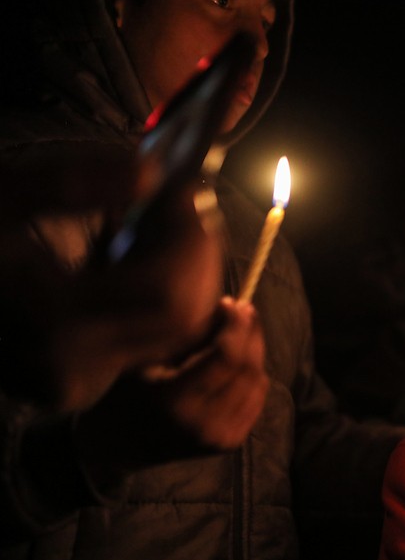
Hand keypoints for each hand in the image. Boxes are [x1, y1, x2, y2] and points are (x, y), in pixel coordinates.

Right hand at [0, 146, 222, 410]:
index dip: (189, 239)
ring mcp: (82, 384)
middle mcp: (75, 373)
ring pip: (179, 333)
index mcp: (54, 331)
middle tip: (184, 201)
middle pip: (184, 318)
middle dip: (195, 254)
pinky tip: (143, 252)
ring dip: (186, 273)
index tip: (184, 189)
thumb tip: (150, 175)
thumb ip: (65, 183)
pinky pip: (156, 341)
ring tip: (162, 222)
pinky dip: (165, 295)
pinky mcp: (86, 380)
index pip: (167, 294)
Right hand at [76, 297, 268, 470]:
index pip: (226, 356)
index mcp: (175, 400)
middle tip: (243, 311)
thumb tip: (227, 308)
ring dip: (255, 353)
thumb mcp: (143, 362)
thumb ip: (186, 339)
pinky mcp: (229, 444)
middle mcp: (202, 423)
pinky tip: (242, 361)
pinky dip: (254, 376)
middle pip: (246, 368)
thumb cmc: (123, 394)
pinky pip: (256, 401)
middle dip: (250, 334)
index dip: (235, 326)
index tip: (230, 303)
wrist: (117, 448)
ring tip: (243, 332)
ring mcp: (219, 437)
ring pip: (257, 383)